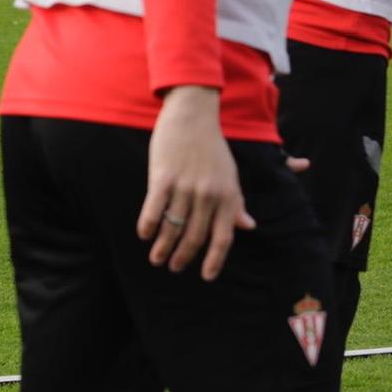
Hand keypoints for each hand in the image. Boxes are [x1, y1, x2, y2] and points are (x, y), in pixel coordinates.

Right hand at [137, 85, 252, 280]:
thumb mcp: (230, 174)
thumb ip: (236, 202)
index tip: (206, 275)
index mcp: (226, 196)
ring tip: (156, 259)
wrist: (193, 115)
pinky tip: (144, 235)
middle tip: (173, 268)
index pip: (223, 237)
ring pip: (174, 226)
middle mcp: (207, 195)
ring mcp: (185, 186)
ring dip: (164, 247)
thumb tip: (247, 227)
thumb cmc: (212, 146)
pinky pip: (154, 208)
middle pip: (195, 235)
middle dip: (183, 257)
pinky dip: (149, 224)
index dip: (214, 260)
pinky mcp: (163, 176)